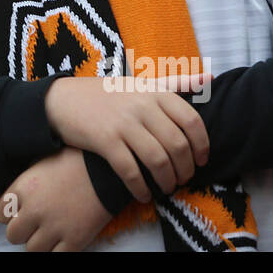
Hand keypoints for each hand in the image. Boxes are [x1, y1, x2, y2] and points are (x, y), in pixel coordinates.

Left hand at [0, 148, 111, 250]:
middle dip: (22, 230)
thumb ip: (22, 186)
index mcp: (24, 188)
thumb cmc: (73, 162)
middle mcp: (35, 210)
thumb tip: (4, 202)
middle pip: (13, 235)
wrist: (107, 169)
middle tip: (34, 224)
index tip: (21, 212)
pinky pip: (55, 256)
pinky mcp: (74, 240)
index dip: (10, 214)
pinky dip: (57, 250)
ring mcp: (54, 227)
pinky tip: (63, 238)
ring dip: (38, 242)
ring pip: (32, 250)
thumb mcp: (40, 165)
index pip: (2, 213)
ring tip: (50, 231)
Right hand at [44, 74, 209, 201]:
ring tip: (167, 188)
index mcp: (154, 92)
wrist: (62, 99)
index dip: (202, 145)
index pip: (192, 121)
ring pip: (158, 160)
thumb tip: (210, 77)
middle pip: (177, 145)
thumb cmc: (107, 94)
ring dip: (166, 181)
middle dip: (185, 169)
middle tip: (183, 179)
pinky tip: (143, 195)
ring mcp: (123, 123)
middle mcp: (142, 106)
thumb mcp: (142, 84)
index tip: (200, 160)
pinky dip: (141, 188)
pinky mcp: (105, 141)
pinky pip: (131, 171)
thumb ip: (176, 82)